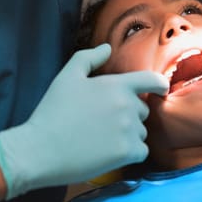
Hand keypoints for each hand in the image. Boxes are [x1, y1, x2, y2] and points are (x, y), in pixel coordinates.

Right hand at [0, 44, 168, 198]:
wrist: (40, 149)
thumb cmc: (52, 111)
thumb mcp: (67, 76)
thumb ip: (89, 57)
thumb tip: (107, 48)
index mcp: (117, 85)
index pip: (152, 80)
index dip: (159, 85)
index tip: (160, 90)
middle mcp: (128, 106)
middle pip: (142, 110)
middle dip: (129, 114)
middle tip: (103, 122)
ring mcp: (129, 130)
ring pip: (141, 132)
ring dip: (128, 135)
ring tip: (101, 138)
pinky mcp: (127, 152)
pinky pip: (141, 151)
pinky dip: (130, 153)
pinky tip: (110, 152)